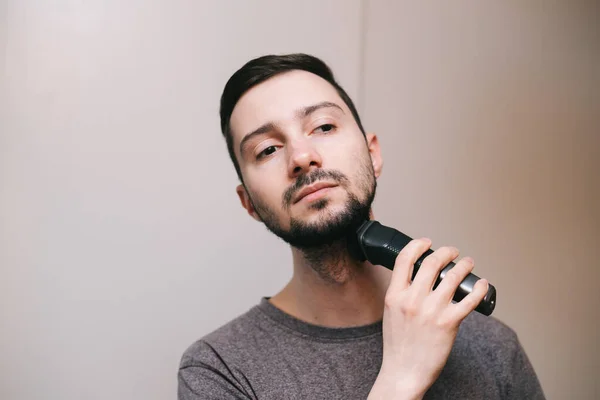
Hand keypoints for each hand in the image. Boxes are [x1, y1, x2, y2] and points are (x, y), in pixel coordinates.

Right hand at [368, 238, 488, 399]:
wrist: (404, 371)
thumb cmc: (398, 344)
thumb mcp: (391, 312)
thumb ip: (401, 293)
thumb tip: (417, 276)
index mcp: (395, 295)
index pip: (405, 259)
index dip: (418, 245)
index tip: (427, 242)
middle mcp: (413, 300)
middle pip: (432, 263)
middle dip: (446, 252)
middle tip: (453, 252)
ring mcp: (432, 311)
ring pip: (453, 277)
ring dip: (464, 265)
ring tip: (468, 263)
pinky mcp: (449, 323)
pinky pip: (469, 300)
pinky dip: (479, 289)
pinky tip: (482, 284)